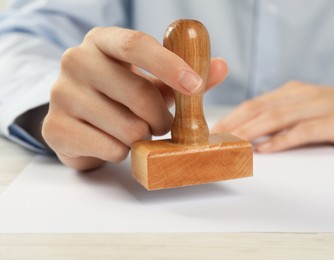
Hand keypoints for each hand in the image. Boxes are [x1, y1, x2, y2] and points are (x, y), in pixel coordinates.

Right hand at [42, 27, 227, 169]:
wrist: (79, 120)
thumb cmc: (120, 95)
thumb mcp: (152, 81)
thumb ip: (184, 76)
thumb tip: (220, 66)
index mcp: (102, 41)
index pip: (137, 44)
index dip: (170, 65)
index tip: (194, 86)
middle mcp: (75, 61)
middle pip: (137, 93)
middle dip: (161, 117)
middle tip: (162, 124)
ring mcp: (61, 94)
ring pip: (127, 127)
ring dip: (142, 136)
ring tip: (134, 130)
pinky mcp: (55, 128)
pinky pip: (111, 149)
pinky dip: (123, 152)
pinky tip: (114, 142)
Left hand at [212, 81, 333, 151]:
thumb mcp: (307, 106)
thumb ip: (284, 115)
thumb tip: (256, 133)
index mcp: (291, 92)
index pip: (254, 103)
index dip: (231, 117)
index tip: (212, 130)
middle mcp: (300, 96)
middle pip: (258, 109)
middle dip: (232, 124)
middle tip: (211, 139)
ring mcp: (317, 107)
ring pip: (275, 118)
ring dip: (249, 131)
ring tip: (229, 143)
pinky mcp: (333, 122)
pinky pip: (302, 131)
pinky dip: (281, 140)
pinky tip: (265, 149)